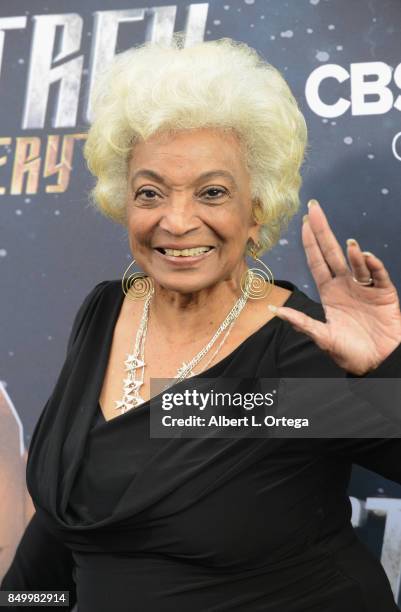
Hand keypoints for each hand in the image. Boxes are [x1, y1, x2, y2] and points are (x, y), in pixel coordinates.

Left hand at [269, 199, 400, 374]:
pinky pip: (378, 276)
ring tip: (350, 245)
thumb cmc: (349, 351)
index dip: (310, 242)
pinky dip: (374, 266)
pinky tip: (367, 258)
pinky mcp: (383, 294)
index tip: (304, 221)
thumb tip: (275, 310)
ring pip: (356, 264)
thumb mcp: (322, 337)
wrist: (377, 363)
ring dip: (352, 254)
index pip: (317, 260)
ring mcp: (365, 287)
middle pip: (333, 252)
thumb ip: (301, 322)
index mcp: (329, 291)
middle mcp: (345, 284)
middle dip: (323, 230)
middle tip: (315, 208)